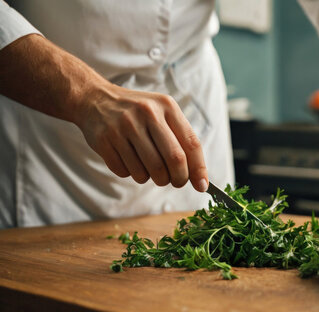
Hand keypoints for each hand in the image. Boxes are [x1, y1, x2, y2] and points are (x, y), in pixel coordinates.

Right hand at [76, 85, 208, 190]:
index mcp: (167, 107)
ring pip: (149, 171)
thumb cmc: (138, 113)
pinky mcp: (104, 140)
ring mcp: (123, 127)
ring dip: (154, 179)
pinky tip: (130, 162)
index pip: (191, 144)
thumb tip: (199, 178)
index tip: (202, 186)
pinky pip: (126, 172)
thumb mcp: (163, 113)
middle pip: (174, 160)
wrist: (95, 99)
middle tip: (176, 182)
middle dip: (178, 179)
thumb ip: (182, 140)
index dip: (199, 169)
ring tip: (151, 170)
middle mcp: (147, 114)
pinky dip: (132, 174)